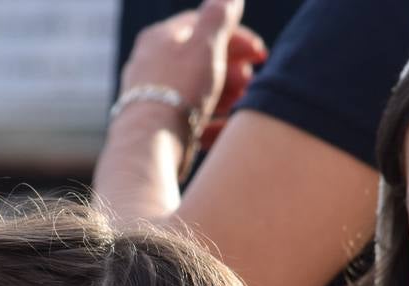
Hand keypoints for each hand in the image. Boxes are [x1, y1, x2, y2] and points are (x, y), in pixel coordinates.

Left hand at [119, 0, 267, 148]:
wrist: (148, 145)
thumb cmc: (177, 91)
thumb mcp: (204, 45)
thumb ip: (219, 16)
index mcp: (159, 38)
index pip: (202, 27)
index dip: (235, 36)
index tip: (260, 54)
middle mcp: (150, 63)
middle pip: (198, 58)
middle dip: (231, 67)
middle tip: (252, 80)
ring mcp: (150, 96)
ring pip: (194, 87)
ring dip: (223, 92)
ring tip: (243, 101)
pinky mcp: (154, 125)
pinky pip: (187, 115)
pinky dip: (210, 116)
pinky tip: (226, 126)